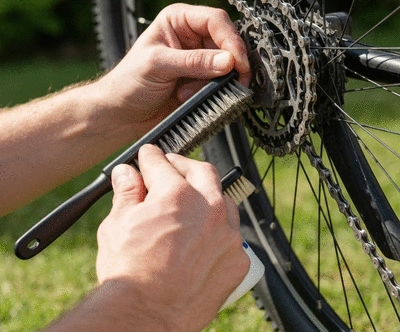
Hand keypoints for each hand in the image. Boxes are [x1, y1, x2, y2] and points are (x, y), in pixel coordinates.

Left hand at [95, 3, 249, 138]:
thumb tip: (228, 61)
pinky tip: (188, 98)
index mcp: (178, 19)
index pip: (215, 20)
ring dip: (215, 82)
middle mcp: (191, 36)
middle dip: (229, 64)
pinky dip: (212, 93)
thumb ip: (194, 62)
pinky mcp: (201, 81)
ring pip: (226, 66)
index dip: (231, 40)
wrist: (122, 114)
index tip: (238, 64)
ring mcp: (198, 60)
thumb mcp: (158, 66)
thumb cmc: (129, 82)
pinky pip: (220, 84)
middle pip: (226, 43)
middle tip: (235, 82)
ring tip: (188, 94)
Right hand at [96, 145, 249, 330]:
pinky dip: (217, 230)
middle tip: (170, 168)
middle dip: (182, 165)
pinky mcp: (237, 258)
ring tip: (190, 201)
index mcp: (176, 194)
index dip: (151, 157)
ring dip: (206, 195)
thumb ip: (127, 192)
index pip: (161, 162)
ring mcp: (227, 233)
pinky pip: (231, 233)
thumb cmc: (129, 273)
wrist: (146, 317)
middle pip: (200, 170)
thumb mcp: (118, 224)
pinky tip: (203, 238)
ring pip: (222, 199)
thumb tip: (127, 173)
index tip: (148, 156)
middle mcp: (208, 208)